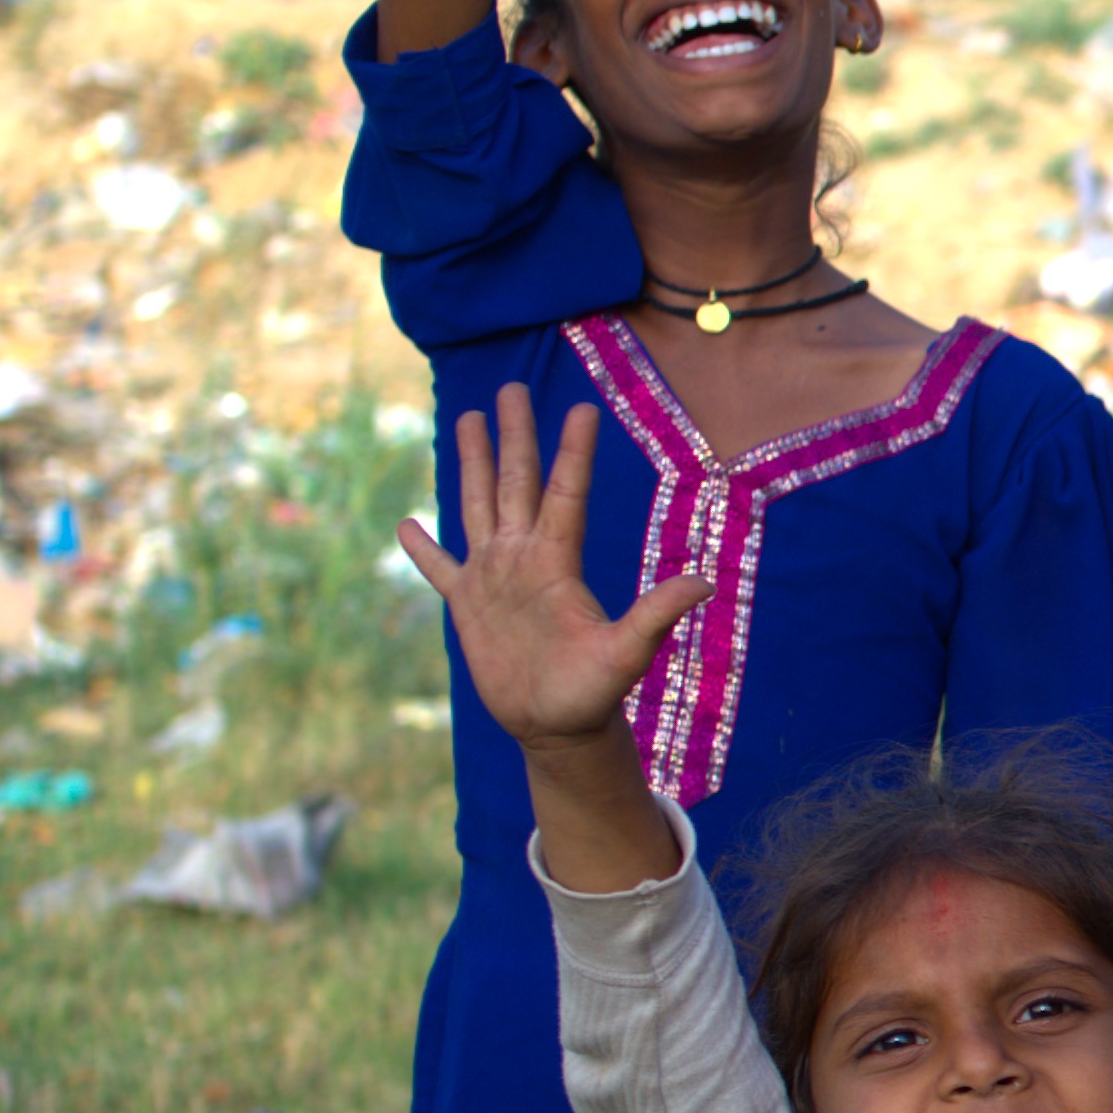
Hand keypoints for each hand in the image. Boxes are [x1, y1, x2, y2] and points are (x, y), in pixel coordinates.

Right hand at [396, 390, 704, 752]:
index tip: (581, 407)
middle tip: (510, 389)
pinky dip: (423, 548)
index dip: (573, 452)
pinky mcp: (466, 605)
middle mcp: (524, 558)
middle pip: (515, 483)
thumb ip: (656, 615)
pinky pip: (439, 569)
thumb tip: (705, 583)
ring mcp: (493, 577)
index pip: (565, 493)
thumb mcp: (627, 652)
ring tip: (467, 417)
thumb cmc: (594, 691)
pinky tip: (407, 523)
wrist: (557, 724)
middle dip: (513, 436)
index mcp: (558, 562)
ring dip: (471, 464)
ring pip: (477, 506)